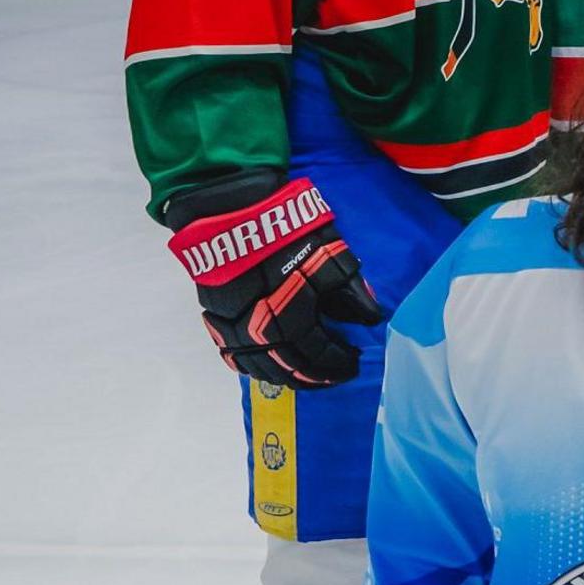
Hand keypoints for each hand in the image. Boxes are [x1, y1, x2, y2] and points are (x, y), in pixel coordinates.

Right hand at [163, 173, 384, 387]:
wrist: (231, 208)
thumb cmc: (287, 230)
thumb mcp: (331, 255)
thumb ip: (352, 292)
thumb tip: (370, 320)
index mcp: (289, 316)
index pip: (317, 353)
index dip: (338, 362)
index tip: (354, 363)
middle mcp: (256, 328)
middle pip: (287, 366)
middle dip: (314, 375)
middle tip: (334, 376)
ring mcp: (230, 324)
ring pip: (257, 365)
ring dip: (283, 375)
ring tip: (305, 376)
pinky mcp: (213, 313)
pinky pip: (231, 352)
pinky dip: (252, 364)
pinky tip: (267, 364)